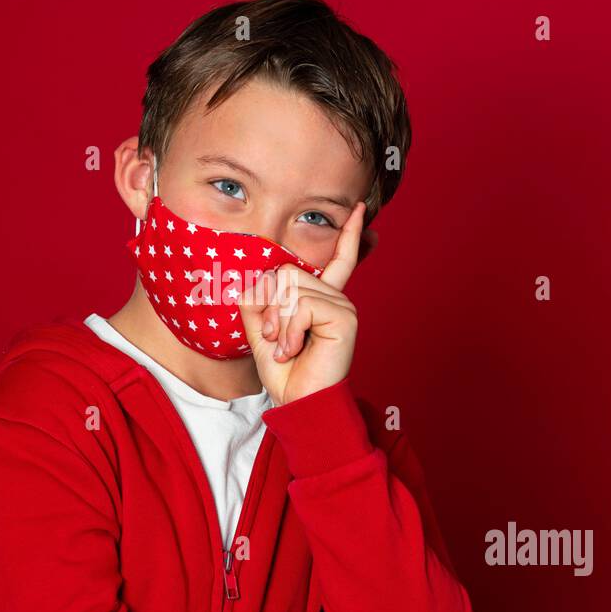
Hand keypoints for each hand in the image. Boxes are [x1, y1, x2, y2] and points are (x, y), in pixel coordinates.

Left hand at [239, 201, 366, 405]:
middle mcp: (337, 296)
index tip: (359, 209)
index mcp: (322, 298)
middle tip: (276, 338)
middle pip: (286, 272)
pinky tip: (296, 348)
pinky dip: (289, 329)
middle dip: (269, 307)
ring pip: (289, 288)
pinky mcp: (344, 316)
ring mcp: (343, 305)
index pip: (339, 259)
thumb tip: (252, 278)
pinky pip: (301, 305)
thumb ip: (256, 300)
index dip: (349, 234)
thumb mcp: (260, 330)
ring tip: (288, 347)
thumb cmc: (285, 371)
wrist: (298, 402)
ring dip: (277, 323)